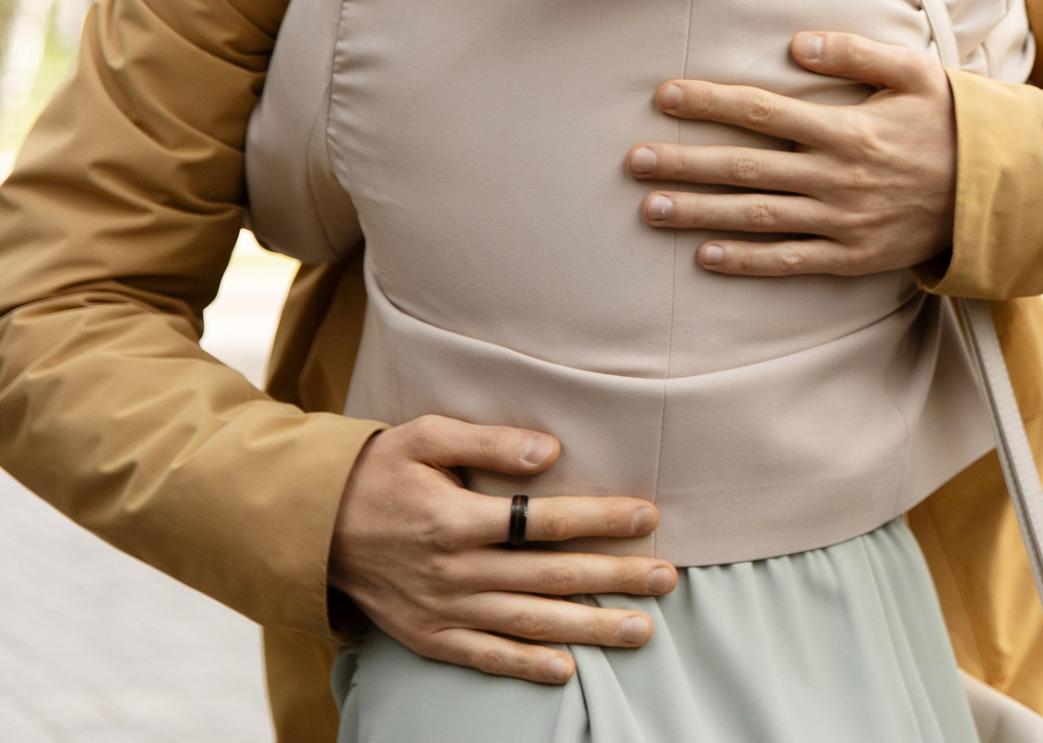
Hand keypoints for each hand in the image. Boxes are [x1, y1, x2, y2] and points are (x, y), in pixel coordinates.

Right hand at [328, 416, 675, 682]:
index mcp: (455, 518)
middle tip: (668, 578)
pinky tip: (568, 670)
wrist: (311, 528)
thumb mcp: (425, 437)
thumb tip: (550, 451)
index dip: (600, 518)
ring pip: (529, 622)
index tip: (649, 516)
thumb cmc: (378, 472)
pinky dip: (526, 666)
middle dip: (615, 576)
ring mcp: (441, 609)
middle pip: (550, 575)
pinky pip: (484, 657)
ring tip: (643, 629)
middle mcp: (453, 570)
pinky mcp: (428, 637)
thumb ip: (488, 442)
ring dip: (590, 627)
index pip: (543, 519)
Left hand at [628, 31, 958, 276]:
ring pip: (756, 216)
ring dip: (699, 213)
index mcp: (846, 128)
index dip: (710, 103)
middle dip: (685, 162)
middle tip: (633, 161)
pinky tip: (706, 257)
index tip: (665, 97)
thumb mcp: (915, 72)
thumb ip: (856, 53)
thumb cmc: (950, 123)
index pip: (762, 111)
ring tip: (650, 209)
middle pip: (745, 167)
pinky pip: (789, 260)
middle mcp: (836, 176)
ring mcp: (841, 220)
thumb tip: (797, 44)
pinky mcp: (851, 255)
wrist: (995, 191)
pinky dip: (746, 261)